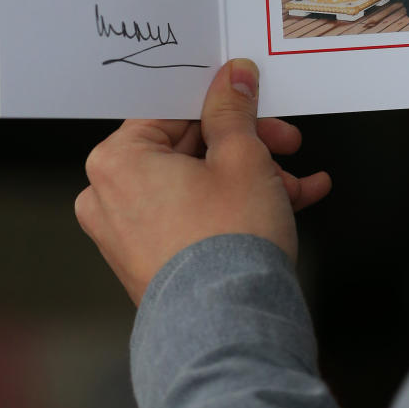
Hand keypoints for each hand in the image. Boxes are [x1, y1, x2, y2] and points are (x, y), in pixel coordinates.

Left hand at [75, 59, 330, 304]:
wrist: (230, 328)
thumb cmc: (226, 241)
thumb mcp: (241, 155)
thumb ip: (234, 110)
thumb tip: (232, 78)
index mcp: (118, 161)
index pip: (172, 111)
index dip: (221, 103)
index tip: (251, 100)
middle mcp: (110, 198)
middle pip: (188, 149)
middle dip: (247, 146)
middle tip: (285, 142)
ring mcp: (128, 236)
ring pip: (197, 185)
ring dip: (252, 178)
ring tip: (298, 184)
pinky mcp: (152, 264)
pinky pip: (195, 218)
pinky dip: (236, 208)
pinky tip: (293, 202)